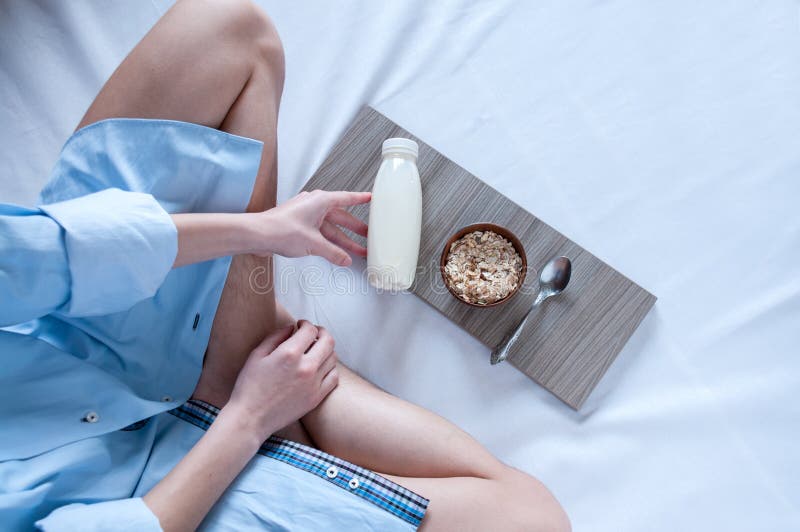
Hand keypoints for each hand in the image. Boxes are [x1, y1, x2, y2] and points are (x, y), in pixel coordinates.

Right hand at [226, 320, 338, 440]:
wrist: (251, 418)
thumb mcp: (257, 355)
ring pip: (333, 358)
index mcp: (289, 354)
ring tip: (315, 351)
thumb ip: (276, 337)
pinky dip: (330, 369)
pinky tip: (320, 368)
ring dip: (326, 350)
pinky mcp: (316, 398)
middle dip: (321, 333)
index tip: (300, 325)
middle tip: (313, 334)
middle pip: (328, 341)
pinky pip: (334, 377)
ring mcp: (314, 383)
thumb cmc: (249, 386)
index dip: (306, 324)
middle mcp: (306, 367)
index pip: (310, 330)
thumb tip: (292, 327)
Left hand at [253, 189, 370, 265]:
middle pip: (340, 217)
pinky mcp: (299, 226)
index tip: (370, 198)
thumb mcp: (314, 244)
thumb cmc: (280, 230)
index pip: (346, 198)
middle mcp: (314, 205)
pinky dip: (329, 242)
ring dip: (342, 240)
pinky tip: (336, 252)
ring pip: (330, 228)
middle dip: (354, 228)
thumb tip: (345, 259)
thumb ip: (333, 253)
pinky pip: (320, 233)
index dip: (360, 199)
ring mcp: (306, 216)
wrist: (258, 235)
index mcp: (320, 201)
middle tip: (368, 234)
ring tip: (356, 251)